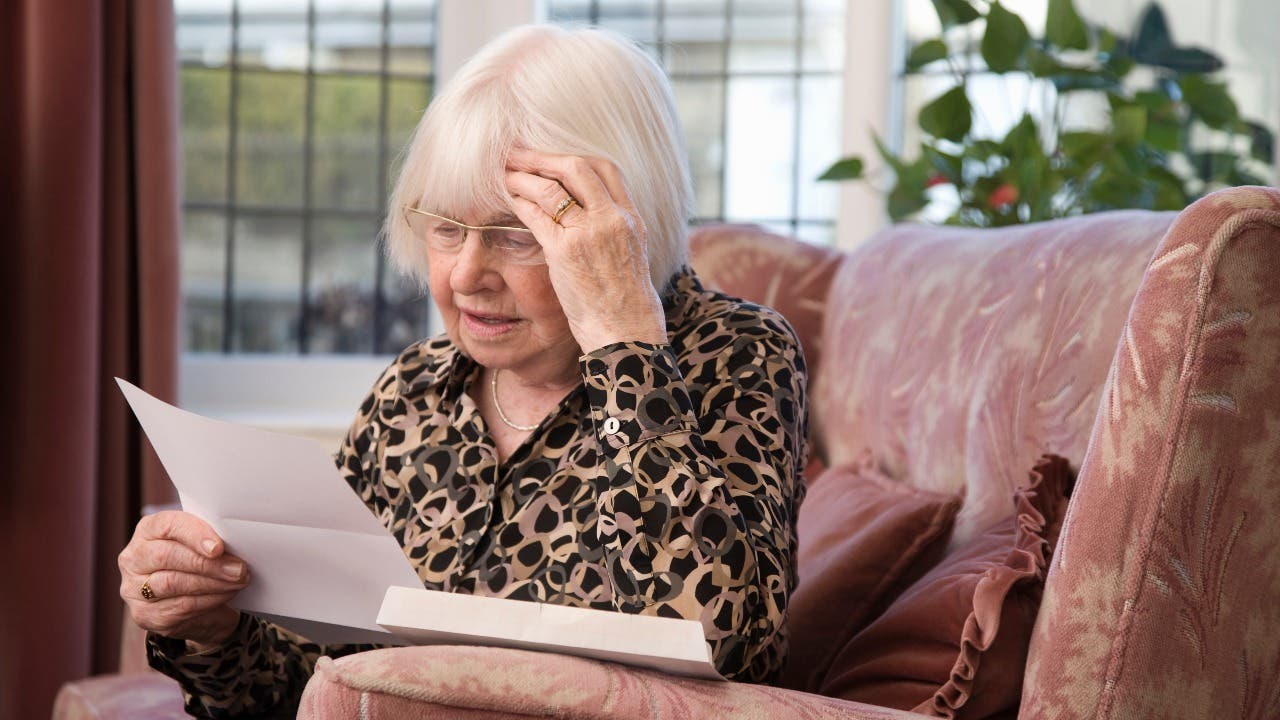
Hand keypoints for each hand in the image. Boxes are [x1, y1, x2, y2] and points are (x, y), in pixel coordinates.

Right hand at [118, 510, 248, 648]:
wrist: (194, 604)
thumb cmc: (200, 562)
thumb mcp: (204, 544)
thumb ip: (212, 540)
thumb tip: (238, 543)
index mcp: (148, 530)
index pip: (167, 525)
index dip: (194, 534)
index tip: (219, 547)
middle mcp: (133, 558)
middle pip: (166, 555)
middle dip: (207, 564)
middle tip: (238, 569)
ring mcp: (133, 588)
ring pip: (172, 583)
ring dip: (212, 583)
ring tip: (238, 581)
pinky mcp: (144, 615)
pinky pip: (178, 607)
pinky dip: (208, 600)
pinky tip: (226, 594)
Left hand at [505, 149, 667, 352]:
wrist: (626, 331)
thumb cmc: (625, 302)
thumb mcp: (630, 257)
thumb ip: (613, 231)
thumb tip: (589, 216)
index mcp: (631, 218)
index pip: (607, 169)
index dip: (576, 157)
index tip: (554, 157)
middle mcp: (613, 219)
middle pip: (577, 167)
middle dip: (543, 156)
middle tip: (519, 153)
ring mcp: (589, 233)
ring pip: (551, 187)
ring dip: (523, 175)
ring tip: (503, 172)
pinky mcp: (565, 251)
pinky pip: (535, 215)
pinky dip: (518, 202)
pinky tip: (506, 198)